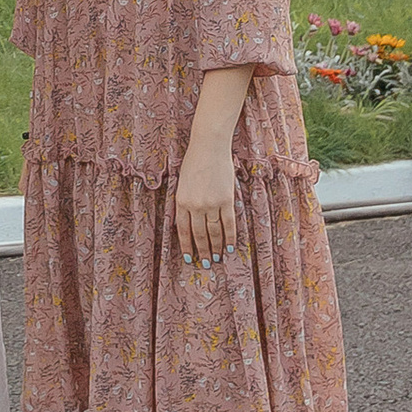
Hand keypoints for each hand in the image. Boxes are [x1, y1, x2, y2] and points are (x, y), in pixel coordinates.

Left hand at [172, 128, 238, 267]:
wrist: (209, 147)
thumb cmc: (194, 161)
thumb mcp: (182, 182)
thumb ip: (185, 201)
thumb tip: (190, 222)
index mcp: (181, 201)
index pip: (183, 229)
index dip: (187, 245)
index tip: (190, 257)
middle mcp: (195, 205)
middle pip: (199, 234)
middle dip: (202, 251)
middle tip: (206, 264)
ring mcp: (211, 203)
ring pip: (214, 232)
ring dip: (215, 247)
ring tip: (217, 259)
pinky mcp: (226, 200)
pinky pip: (229, 223)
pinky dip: (229, 237)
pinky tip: (230, 247)